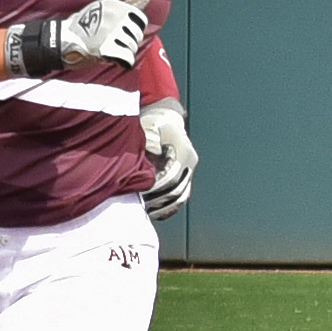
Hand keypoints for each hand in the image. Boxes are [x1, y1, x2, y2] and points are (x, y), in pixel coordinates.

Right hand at [7, 0, 150, 76]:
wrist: (62, 40)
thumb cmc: (82, 25)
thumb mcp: (104, 8)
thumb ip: (127, 4)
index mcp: (115, 5)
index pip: (140, 19)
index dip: (134, 30)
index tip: (123, 33)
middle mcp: (115, 16)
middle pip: (137, 35)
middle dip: (129, 43)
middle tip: (115, 44)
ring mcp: (111, 32)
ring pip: (132, 47)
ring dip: (125, 53)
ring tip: (112, 51)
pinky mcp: (106, 48)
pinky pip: (127, 58)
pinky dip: (123, 62)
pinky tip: (114, 60)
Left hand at [141, 98, 196, 221]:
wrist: (166, 117)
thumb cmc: (155, 121)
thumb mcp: (150, 126)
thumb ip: (149, 140)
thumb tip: (151, 156)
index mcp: (184, 151)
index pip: (172, 177)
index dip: (157, 187)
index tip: (141, 193)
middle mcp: (190, 162)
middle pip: (178, 189)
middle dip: (159, 199)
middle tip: (141, 204)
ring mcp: (189, 170)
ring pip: (181, 196)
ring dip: (165, 206)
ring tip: (148, 211)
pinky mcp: (184, 175)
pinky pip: (181, 196)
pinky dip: (170, 206)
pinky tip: (156, 212)